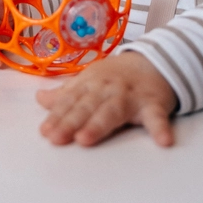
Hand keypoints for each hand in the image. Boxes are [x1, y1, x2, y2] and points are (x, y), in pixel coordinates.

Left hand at [36, 51, 176, 146]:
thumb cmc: (116, 76)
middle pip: (87, 106)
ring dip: (99, 124)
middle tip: (56, 138)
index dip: (57, 115)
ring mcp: (131, 96)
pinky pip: (157, 117)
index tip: (45, 131)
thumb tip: (39, 99)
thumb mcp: (89, 80)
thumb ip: (66, 94)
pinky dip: (160, 128)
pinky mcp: (154, 104)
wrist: (155, 61)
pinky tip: (162, 141)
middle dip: (71, 121)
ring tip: (85, 139)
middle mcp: (108, 88)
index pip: (71, 101)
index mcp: (91, 83)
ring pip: (113, 110)